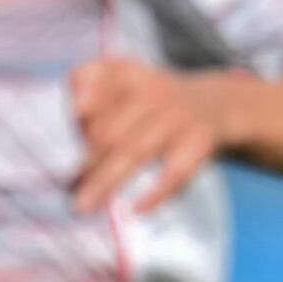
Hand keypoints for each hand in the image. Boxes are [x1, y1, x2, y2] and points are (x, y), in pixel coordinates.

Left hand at [70, 56, 244, 214]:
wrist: (215, 104)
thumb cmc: (152, 98)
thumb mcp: (122, 77)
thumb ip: (88, 85)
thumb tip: (76, 116)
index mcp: (128, 73)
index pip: (95, 82)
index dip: (80, 108)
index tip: (72, 126)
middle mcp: (154, 91)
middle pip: (110, 130)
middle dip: (85, 161)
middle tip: (67, 187)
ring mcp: (178, 118)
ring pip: (135, 152)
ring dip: (106, 181)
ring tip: (84, 205)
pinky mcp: (200, 142)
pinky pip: (176, 172)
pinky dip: (156, 193)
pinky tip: (136, 209)